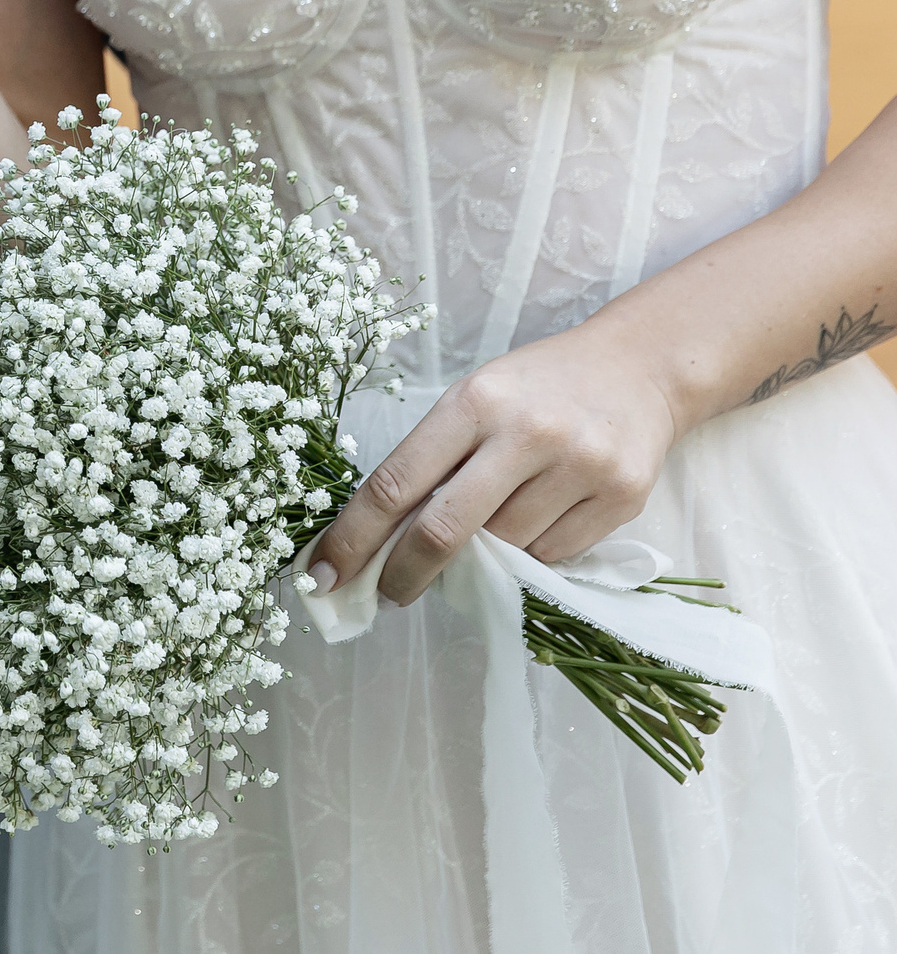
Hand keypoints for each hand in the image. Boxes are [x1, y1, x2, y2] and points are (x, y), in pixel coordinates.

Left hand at [307, 322, 684, 604]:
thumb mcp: (476, 399)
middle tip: (384, 594)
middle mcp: (526, 433)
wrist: (640, 367)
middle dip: (402, 574)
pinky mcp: (621, 497)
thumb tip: (384, 540)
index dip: (353, 537)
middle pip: (444, 530)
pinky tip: (532, 526)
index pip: (395, 483)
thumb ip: (436, 460)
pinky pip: (552, 557)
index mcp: (474, 402)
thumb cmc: (537, 388)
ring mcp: (579, 467)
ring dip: (476, 563)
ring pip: (502, 551)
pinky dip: (528, 558)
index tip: (323, 574)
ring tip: (479, 541)